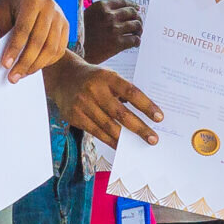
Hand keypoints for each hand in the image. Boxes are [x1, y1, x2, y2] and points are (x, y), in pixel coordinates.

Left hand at [0, 0, 69, 79]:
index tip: (4, 65)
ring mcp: (61, 18)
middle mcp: (50, 8)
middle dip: (25, 62)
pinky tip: (34, 68)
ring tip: (22, 75)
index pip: (24, 30)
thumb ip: (2, 30)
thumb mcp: (2, 10)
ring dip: (36, 65)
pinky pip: (59, 49)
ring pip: (52, 48)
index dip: (14, 49)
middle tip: (13, 77)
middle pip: (39, 41)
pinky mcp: (67, 27)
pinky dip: (47, 62)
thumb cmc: (13, 3)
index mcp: (32, 1)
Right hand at [43, 52, 163, 147]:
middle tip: (153, 139)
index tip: (159, 117)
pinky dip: (110, 140)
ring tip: (140, 144)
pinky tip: (121, 146)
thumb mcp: (110, 77)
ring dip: (126, 138)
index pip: (131, 92)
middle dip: (139, 128)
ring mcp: (82, 104)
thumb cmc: (95, 79)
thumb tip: (145, 114)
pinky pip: (96, 132)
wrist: (64, 77)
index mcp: (107, 78)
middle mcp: (94, 90)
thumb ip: (124, 92)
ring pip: (108, 126)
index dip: (146, 105)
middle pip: (120, 113)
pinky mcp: (74, 116)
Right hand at [82, 0, 141, 66]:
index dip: (132, 5)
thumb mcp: (88, 15)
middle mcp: (109, 16)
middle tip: (137, 23)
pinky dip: (137, 41)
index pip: (123, 2)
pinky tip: (134, 43)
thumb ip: (103, 11)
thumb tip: (123, 9)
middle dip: (137, 18)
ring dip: (139, 30)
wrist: (73, 51)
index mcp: (101, 6)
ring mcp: (114, 29)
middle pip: (132, 13)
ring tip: (136, 34)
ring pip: (136, 25)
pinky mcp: (117, 43)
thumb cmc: (79, 34)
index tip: (137, 8)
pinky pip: (135, 40)